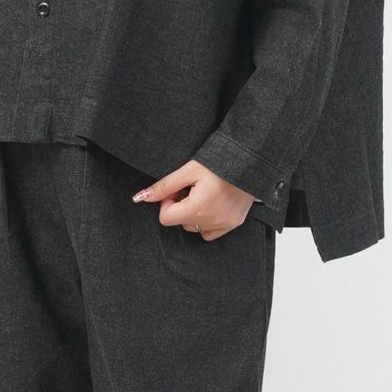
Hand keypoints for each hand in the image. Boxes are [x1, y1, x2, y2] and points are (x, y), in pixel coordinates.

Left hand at [132, 160, 255, 239]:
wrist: (250, 160)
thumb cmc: (219, 162)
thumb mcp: (188, 170)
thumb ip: (164, 186)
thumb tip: (141, 197)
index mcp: (196, 209)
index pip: (166, 218)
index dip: (168, 201)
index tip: (177, 188)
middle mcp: (211, 222)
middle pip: (180, 222)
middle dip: (182, 206)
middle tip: (192, 187)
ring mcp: (224, 225)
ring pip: (195, 227)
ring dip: (194, 213)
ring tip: (204, 192)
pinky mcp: (234, 223)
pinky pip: (212, 231)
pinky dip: (208, 220)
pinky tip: (214, 202)